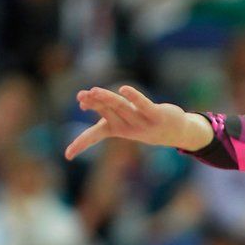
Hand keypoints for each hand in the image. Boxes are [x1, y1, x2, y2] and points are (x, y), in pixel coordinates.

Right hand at [66, 83, 210, 158]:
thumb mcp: (124, 118)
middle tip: (81, 96)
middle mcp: (128, 127)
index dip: (80, 144)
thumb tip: (84, 99)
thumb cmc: (145, 122)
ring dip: (108, 99)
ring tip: (94, 91)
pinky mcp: (156, 115)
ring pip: (122, 108)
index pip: (94, 136)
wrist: (176, 131)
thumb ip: (105, 107)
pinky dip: (134, 97)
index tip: (67, 156)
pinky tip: (124, 88)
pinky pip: (143, 105)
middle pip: (107, 113)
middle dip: (94, 104)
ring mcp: (142, 122)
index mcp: (117, 129)